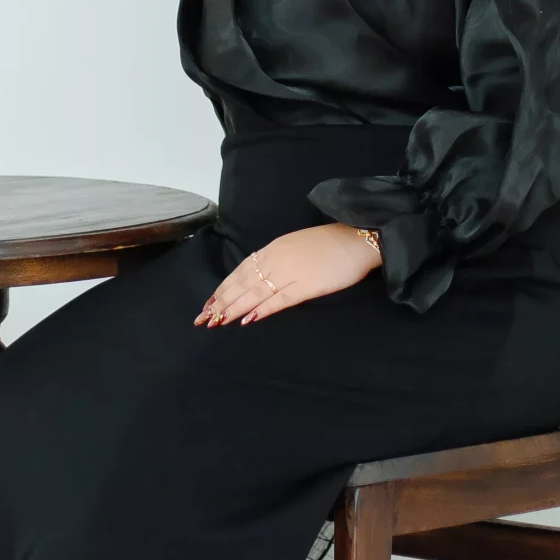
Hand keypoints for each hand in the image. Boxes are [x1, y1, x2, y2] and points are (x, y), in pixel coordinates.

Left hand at [196, 223, 381, 326]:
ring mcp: (291, 273)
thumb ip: (276, 259)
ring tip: (217, 321)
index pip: (240, 271)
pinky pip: (280, 299)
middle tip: (202, 319)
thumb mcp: (295, 245)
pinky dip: (263, 309)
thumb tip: (257, 277)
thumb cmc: (329, 243)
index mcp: (273, 248)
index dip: (223, 288)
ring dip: (234, 308)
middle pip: (242, 283)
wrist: (357, 237)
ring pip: (255, 292)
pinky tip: (248, 319)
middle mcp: (277, 259)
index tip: (208, 303)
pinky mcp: (307, 286)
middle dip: (221, 301)